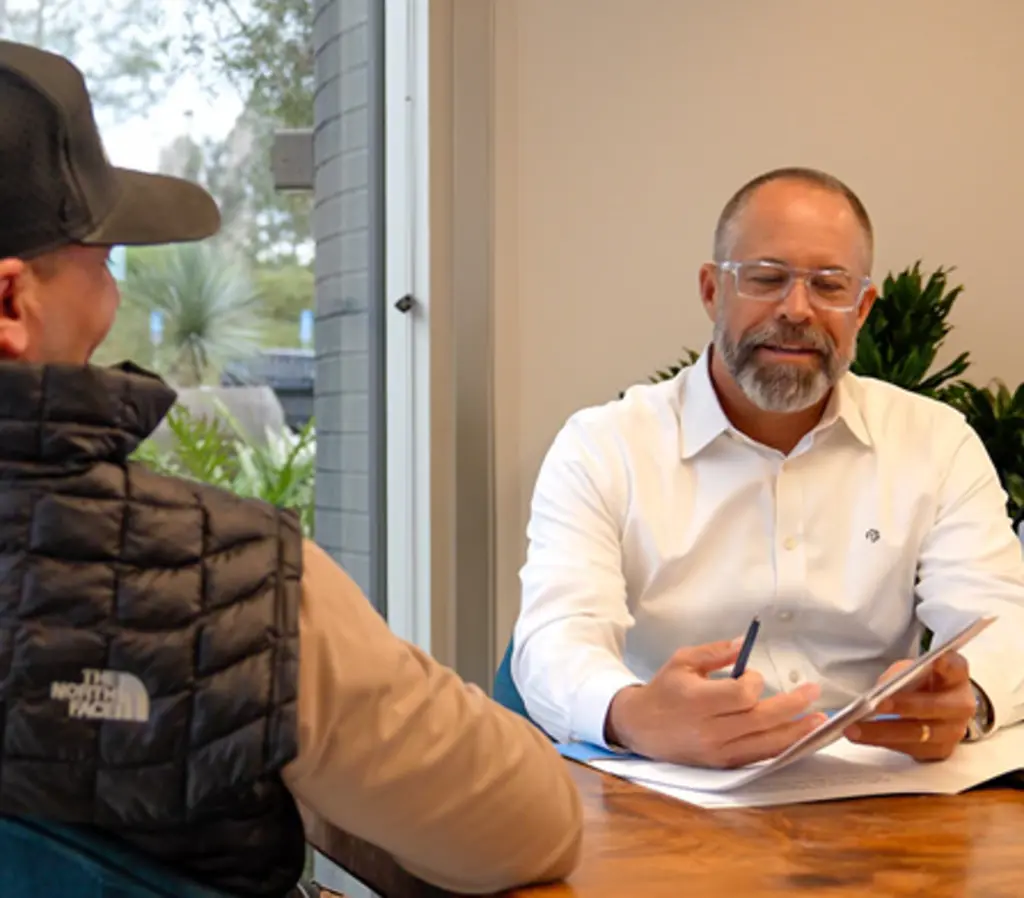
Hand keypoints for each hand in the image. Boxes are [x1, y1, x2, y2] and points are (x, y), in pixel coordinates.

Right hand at [605, 638, 824, 767]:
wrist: (640, 727)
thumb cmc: (664, 689)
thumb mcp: (683, 661)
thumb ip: (715, 652)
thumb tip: (744, 643)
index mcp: (698, 700)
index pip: (741, 695)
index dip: (755, 682)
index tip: (750, 674)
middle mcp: (709, 729)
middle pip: (761, 720)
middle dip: (792, 706)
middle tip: (814, 692)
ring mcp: (717, 750)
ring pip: (765, 743)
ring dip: (796, 732)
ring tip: (820, 721)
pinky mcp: (722, 763)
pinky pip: (758, 757)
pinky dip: (781, 747)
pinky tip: (798, 738)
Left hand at [844, 651, 974, 761]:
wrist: (940, 710)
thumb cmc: (924, 684)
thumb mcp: (914, 669)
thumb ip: (901, 673)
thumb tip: (882, 689)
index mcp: (956, 677)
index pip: (955, 667)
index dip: (946, 664)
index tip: (935, 660)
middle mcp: (960, 705)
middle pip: (934, 706)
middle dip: (904, 706)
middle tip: (876, 704)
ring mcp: (953, 731)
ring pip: (919, 734)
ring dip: (883, 731)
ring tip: (854, 729)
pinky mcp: (940, 750)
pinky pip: (910, 748)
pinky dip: (883, 742)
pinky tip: (863, 737)